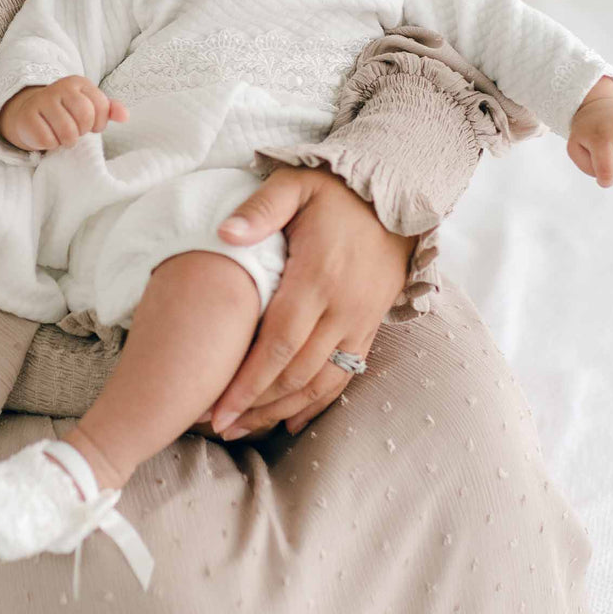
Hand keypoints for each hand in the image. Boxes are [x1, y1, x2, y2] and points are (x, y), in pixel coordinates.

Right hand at [0, 76, 127, 152]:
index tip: (91, 126)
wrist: (29, 111)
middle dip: (82, 131)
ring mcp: (42, 100)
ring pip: (67, 131)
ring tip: (62, 136)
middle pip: (84, 116)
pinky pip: (47, 140)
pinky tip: (47, 136)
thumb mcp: (89, 107)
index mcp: (79, 83)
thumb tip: (125, 116)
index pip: (101, 106)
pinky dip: (50, 144)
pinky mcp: (27, 116)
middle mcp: (60, 87)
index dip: (99, 123)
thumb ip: (109, 110)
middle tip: (75, 132)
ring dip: (67, 141)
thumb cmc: (65, 112)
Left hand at [205, 165, 415, 439]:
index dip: (248, 381)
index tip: (217, 408)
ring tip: (245, 429)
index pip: (278, 343)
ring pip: (321, 382)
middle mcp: (341, 307)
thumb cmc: (333, 190)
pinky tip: (291, 421)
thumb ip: (260, 209)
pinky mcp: (370, 326)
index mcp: (316, 276)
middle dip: (256, 404)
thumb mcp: (294, 184)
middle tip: (219, 426)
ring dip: (282, 410)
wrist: (394, 194)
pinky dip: (318, 403)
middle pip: (296, 372)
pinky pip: (345, 376)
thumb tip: (224, 233)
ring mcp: (360, 320)